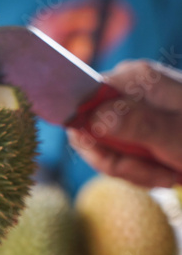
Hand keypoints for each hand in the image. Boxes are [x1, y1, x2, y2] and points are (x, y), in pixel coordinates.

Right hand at [68, 60, 181, 187]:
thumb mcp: (177, 137)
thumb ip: (135, 124)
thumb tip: (90, 118)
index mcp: (133, 78)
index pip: (83, 107)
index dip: (92, 139)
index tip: (118, 165)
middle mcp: (127, 87)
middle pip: (91, 129)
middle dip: (118, 161)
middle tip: (155, 176)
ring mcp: (133, 104)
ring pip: (105, 144)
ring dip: (133, 168)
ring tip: (167, 174)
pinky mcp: (139, 122)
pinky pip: (121, 149)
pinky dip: (139, 167)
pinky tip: (164, 170)